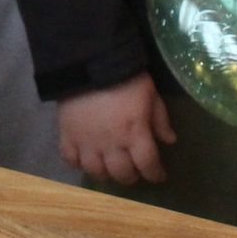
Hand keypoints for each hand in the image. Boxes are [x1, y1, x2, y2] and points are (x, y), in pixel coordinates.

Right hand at [58, 74, 175, 184]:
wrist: (90, 60)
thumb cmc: (126, 77)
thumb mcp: (150, 94)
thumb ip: (160, 119)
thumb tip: (170, 141)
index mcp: (135, 133)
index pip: (148, 164)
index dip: (155, 174)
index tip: (159, 174)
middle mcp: (111, 144)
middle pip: (122, 173)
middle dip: (132, 176)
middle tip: (135, 171)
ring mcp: (86, 142)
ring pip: (96, 172)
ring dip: (106, 174)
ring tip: (110, 168)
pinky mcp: (67, 135)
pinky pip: (70, 159)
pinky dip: (78, 163)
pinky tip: (85, 158)